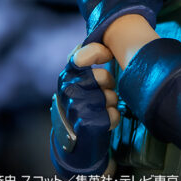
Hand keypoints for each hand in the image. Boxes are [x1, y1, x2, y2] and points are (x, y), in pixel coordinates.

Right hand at [50, 43, 117, 178]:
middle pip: (104, 78)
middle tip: (105, 89)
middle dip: (109, 84)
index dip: (96, 52)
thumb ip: (89, 58)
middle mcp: (68, 91)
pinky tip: (104, 121)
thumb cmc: (83, 103)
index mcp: (67, 76)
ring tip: (102, 107)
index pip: (80, 57)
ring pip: (110, 97)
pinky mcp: (86, 125)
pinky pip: (113, 115)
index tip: (107, 55)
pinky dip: (113, 118)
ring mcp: (76, 109)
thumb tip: (107, 37)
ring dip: (111, 102)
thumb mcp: (82, 80)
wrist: (74, 143)